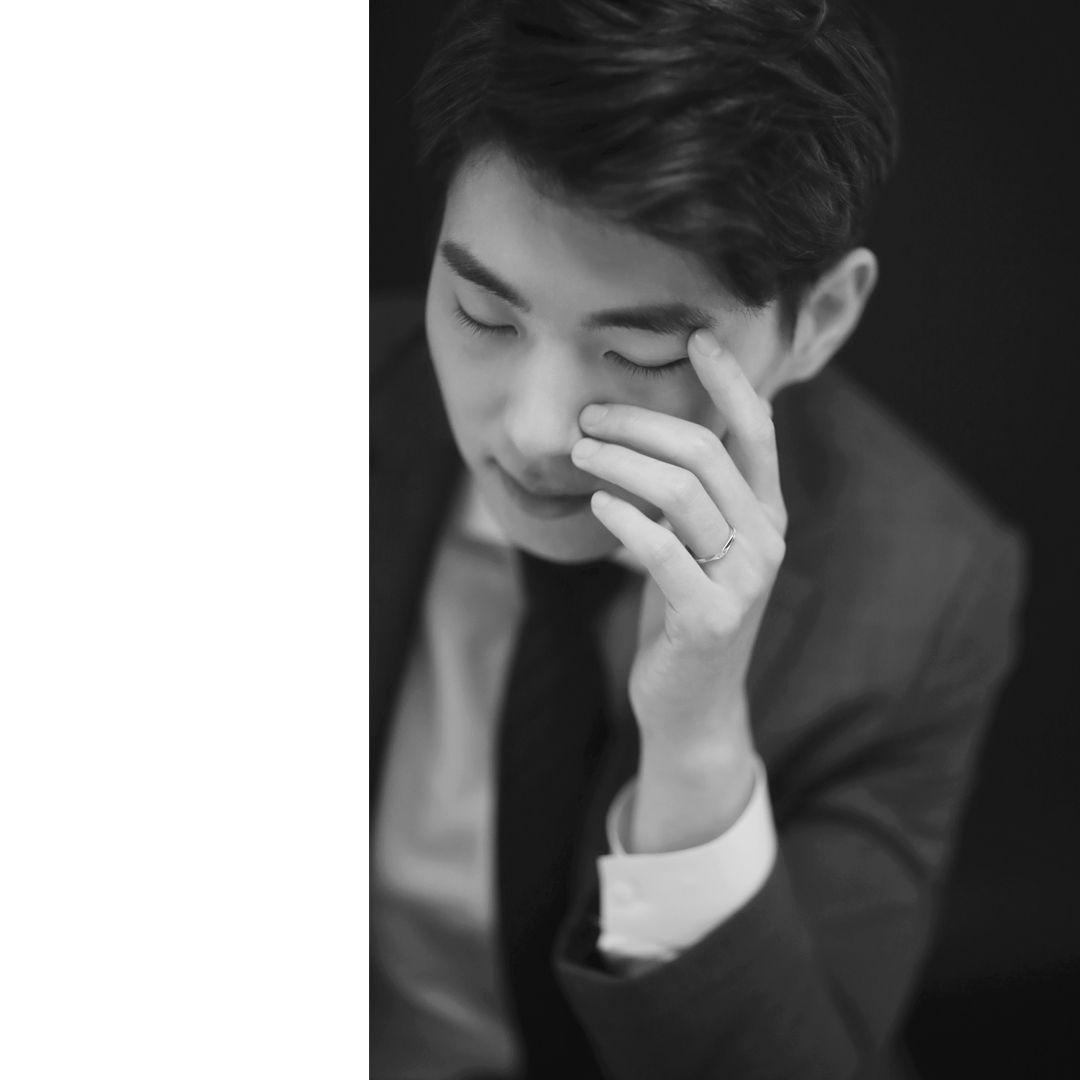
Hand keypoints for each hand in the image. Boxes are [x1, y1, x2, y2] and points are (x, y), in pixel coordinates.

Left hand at [571, 329, 787, 849]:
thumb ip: (691, 492)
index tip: (694, 339)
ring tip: (579, 453)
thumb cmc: (685, 611)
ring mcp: (743, 580)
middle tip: (588, 418)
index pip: (757, 430)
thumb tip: (648, 428)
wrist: (692, 703)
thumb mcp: (695, 544)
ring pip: (681, 492)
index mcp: (765, 513)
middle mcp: (765, 540)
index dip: (729, 381)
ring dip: (621, 462)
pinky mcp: (710, 618)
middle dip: (639, 424)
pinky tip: (596, 503)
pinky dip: (624, 517)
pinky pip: (661, 549)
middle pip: (704, 452)